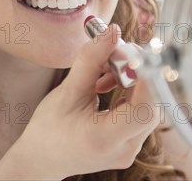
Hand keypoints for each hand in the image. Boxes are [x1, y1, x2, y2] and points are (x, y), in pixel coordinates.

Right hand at [0, 24, 160, 179]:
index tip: (132, 51)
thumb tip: (111, 32)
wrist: (41, 159)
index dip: (146, 76)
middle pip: (150, 103)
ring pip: (147, 104)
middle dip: (135, 71)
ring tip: (103, 69)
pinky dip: (126, 91)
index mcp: (106, 139)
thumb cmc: (48, 130)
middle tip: (114, 51)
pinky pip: (139, 110)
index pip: (145, 108)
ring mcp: (131, 149)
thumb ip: (91, 61)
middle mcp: (125, 148)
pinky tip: (104, 83)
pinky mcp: (130, 143)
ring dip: (130, 79)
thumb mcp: (66, 92)